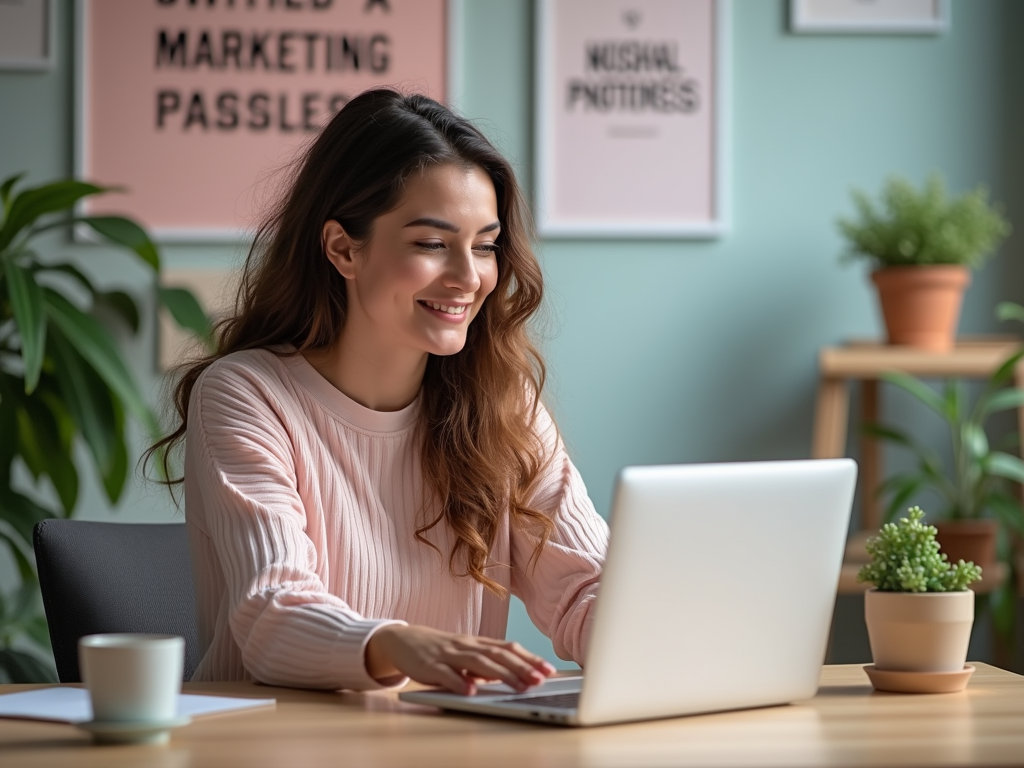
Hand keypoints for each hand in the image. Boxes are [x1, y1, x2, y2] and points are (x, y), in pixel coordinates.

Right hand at [365, 624, 555, 694]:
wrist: (404, 640)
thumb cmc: (442, 651)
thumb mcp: (467, 654)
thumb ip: (488, 663)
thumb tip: (516, 675)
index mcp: (477, 643)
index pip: (508, 648)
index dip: (529, 658)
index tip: (549, 670)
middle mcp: (467, 646)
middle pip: (498, 655)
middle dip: (522, 667)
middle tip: (540, 680)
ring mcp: (449, 654)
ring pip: (478, 663)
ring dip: (501, 675)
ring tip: (518, 686)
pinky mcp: (430, 665)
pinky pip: (446, 674)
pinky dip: (459, 682)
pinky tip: (471, 691)